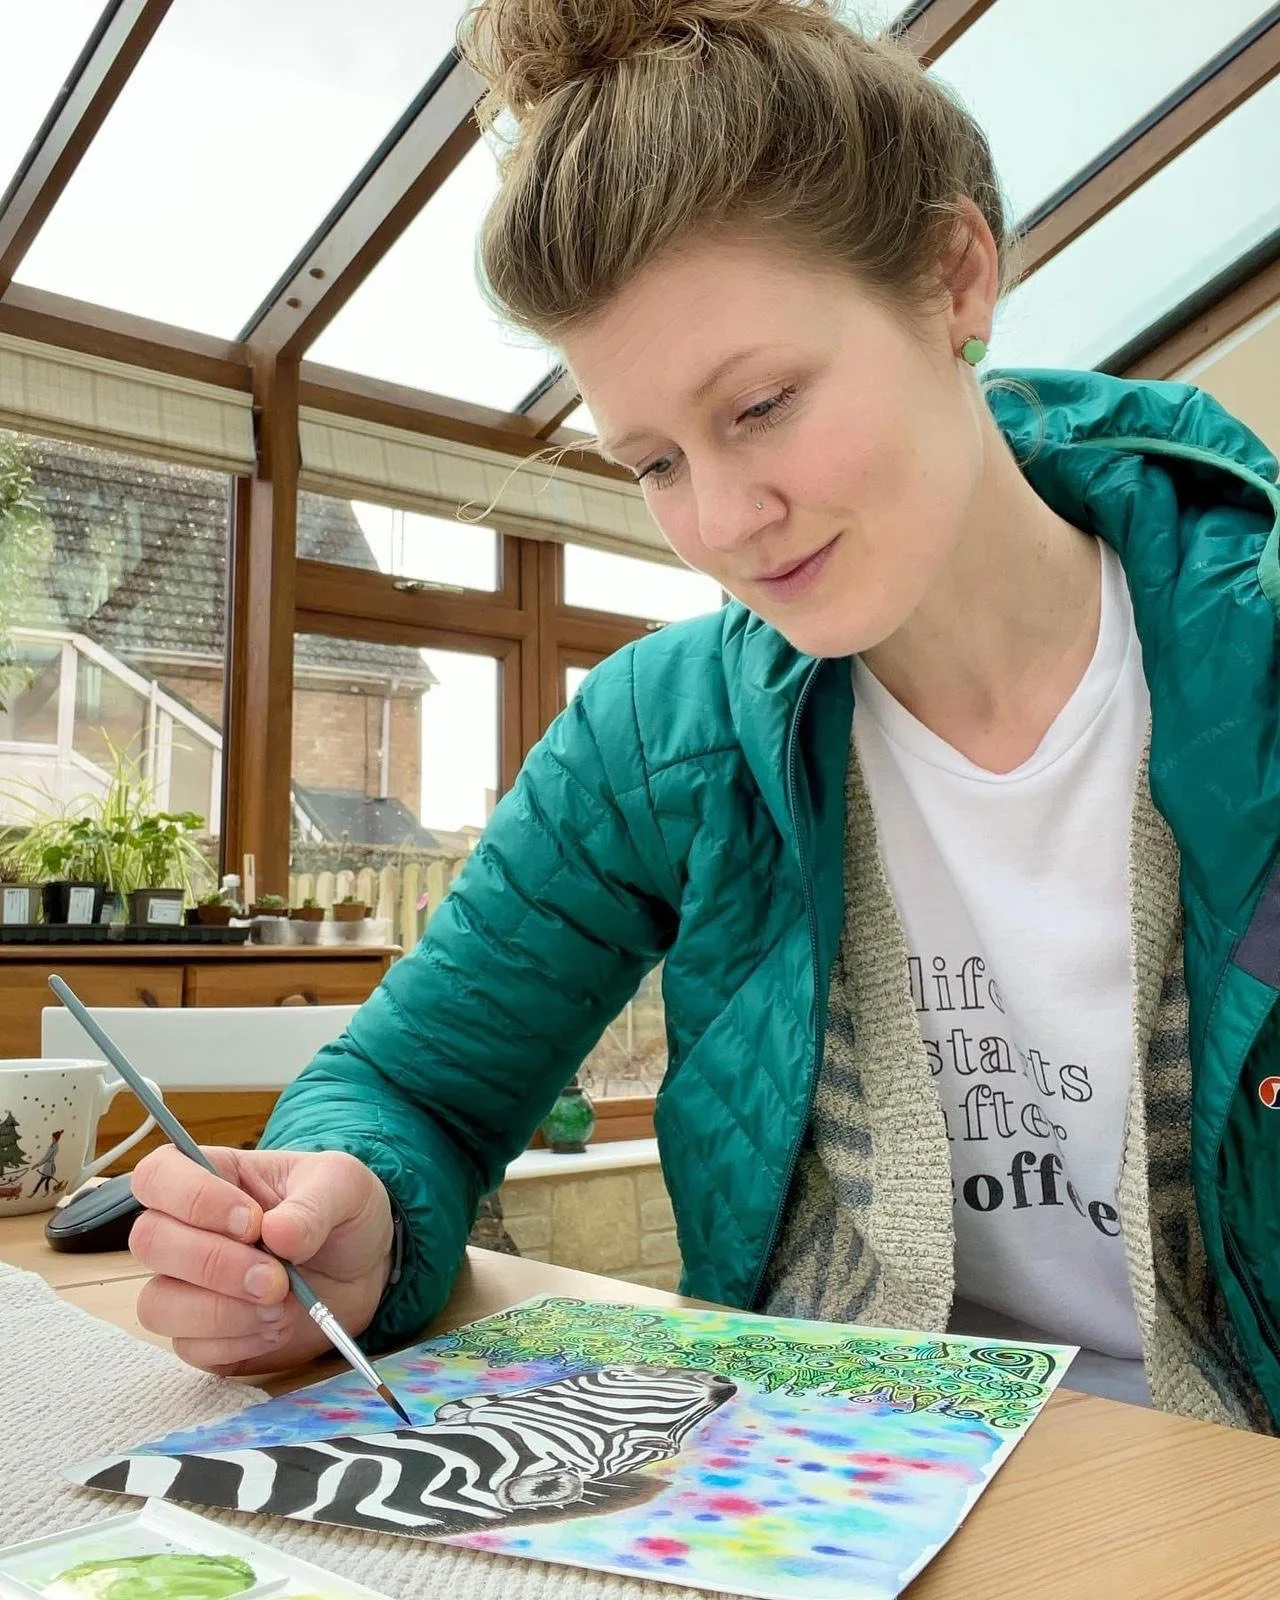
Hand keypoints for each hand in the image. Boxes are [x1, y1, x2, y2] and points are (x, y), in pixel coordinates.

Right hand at [128, 1146, 393, 1376]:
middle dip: (215, 1264)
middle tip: (276, 1278)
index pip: (157, 1175)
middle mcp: (186, 1229)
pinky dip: (238, 1342)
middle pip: (149, 1242)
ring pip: (157, 1304)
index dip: (193, 1199)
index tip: (253, 1221)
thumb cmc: (344, 1213)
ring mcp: (186, 1285)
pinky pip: (189, 1348)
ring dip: (223, 1312)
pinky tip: (278, 1327)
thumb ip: (314, 1204)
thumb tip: (277, 1233)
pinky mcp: (200, 1335)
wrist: (366, 1269)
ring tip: (282, 1306)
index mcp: (214, 1176)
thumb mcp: (346, 1187)